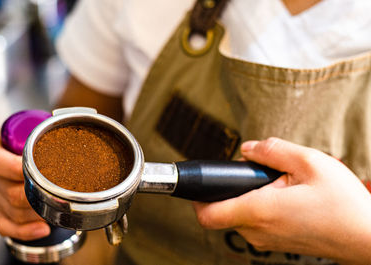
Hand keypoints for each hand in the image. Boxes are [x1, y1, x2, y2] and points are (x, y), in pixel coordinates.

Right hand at [0, 128, 49, 240]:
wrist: (11, 149)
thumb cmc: (24, 139)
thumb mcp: (27, 128)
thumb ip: (42, 129)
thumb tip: (71, 128)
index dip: (19, 169)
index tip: (43, 170)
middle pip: (11, 193)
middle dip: (37, 196)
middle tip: (59, 192)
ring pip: (13, 212)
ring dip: (38, 212)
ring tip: (57, 206)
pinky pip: (6, 227)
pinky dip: (26, 231)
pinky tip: (43, 228)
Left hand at [193, 137, 370, 264]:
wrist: (367, 238)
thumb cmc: (343, 203)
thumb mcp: (310, 162)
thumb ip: (273, 150)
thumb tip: (246, 148)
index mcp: (260, 211)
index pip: (208, 214)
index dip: (197, 197)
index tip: (202, 181)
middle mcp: (257, 231)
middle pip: (221, 210)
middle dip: (231, 188)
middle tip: (257, 173)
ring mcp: (266, 241)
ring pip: (237, 216)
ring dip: (246, 197)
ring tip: (278, 185)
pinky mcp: (275, 243)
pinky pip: (253, 223)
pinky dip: (258, 207)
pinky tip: (284, 197)